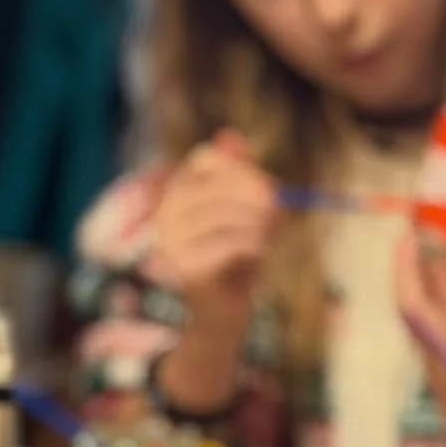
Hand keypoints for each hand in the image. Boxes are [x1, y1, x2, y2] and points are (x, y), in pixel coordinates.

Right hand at [154, 131, 278, 337]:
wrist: (221, 309)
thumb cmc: (234, 255)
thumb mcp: (241, 210)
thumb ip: (239, 174)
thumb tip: (231, 137)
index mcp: (176, 191)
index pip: (207, 158)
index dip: (244, 169)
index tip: (268, 189)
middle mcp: (166, 212)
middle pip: (223, 184)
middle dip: (261, 197)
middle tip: (279, 213)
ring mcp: (172, 241)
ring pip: (232, 214)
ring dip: (261, 225)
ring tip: (266, 237)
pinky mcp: (187, 268)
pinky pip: (233, 243)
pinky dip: (254, 246)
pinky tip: (256, 253)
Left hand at [396, 231, 445, 446]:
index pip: (444, 298)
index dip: (435, 268)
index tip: (431, 240)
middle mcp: (445, 354)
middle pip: (411, 306)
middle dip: (403, 268)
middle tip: (405, 238)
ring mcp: (433, 366)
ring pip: (409, 320)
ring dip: (407, 285)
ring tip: (410, 255)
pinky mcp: (430, 374)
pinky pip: (418, 332)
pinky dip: (419, 305)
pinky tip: (426, 290)